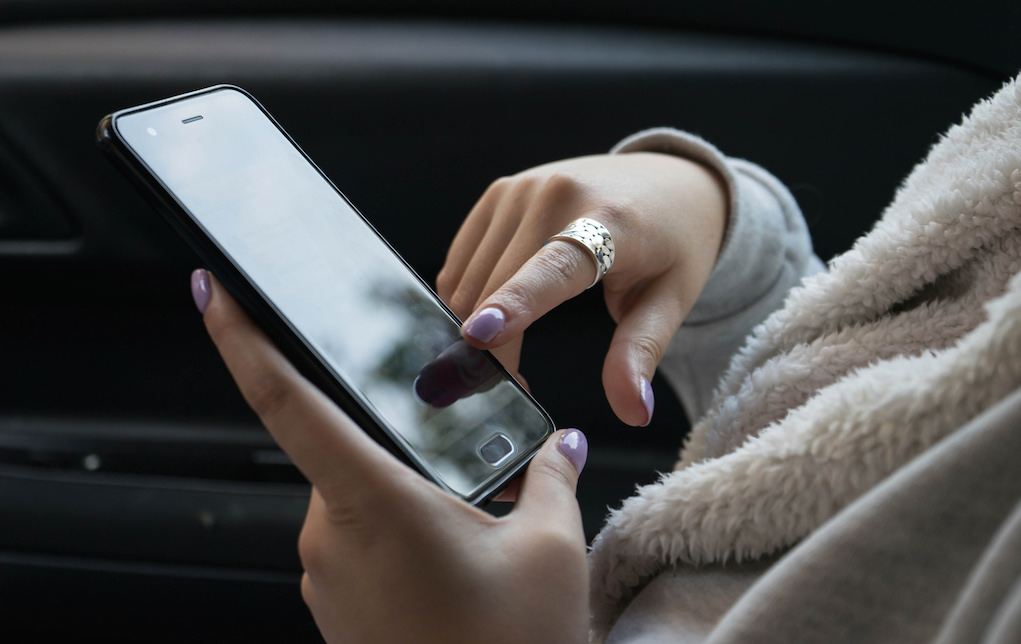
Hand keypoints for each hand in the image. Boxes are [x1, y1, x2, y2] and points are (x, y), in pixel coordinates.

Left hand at [192, 270, 590, 643]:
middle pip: (343, 448)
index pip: (287, 403)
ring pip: (354, 495)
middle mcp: (329, 538)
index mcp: (372, 503)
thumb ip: (547, 477)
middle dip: (396, 441)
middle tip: (455, 467)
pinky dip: (394, 529)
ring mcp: (325, 578)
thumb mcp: (547, 549)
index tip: (213, 292)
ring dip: (403, 491)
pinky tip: (450, 557)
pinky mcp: (335, 606)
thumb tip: (557, 443)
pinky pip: (355, 539)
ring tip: (468, 525)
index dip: (242, 340)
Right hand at [437, 152, 727, 425]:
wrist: (667, 181)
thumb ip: (642, 352)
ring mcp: (521, 188)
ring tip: (507, 355)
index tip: (478, 335)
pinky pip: (463, 261)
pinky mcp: (498, 193)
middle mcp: (557, 193)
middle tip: (516, 390)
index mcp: (610, 220)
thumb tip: (634, 412)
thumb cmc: (673, 243)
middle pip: (498, 285)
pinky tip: (492, 318)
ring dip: (472, 326)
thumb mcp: (671, 299)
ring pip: (470, 277)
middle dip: (493, 348)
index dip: (515, 302)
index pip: (554, 267)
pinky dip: (467, 297)